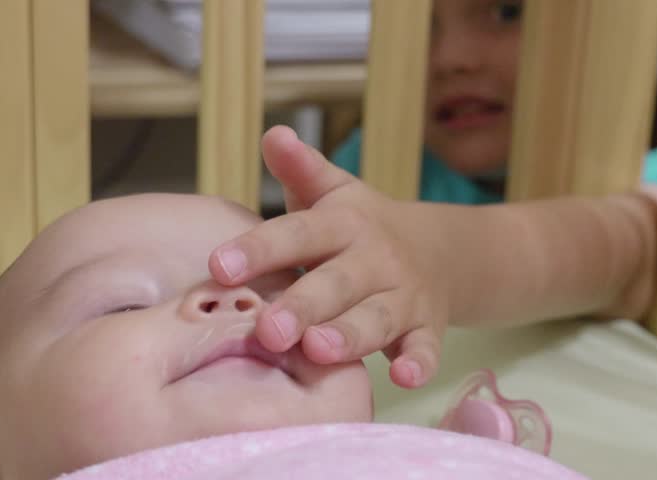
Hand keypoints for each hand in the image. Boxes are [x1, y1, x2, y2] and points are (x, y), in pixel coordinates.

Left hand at [208, 126, 449, 387]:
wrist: (439, 251)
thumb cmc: (361, 227)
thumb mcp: (334, 193)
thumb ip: (301, 170)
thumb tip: (273, 133)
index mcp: (345, 224)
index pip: (299, 233)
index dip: (260, 249)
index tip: (218, 266)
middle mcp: (375, 258)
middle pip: (337, 282)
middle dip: (302, 305)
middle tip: (267, 330)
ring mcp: (404, 295)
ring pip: (376, 318)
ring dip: (350, 334)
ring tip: (318, 350)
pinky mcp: (426, 328)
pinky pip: (425, 348)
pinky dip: (419, 363)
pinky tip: (405, 378)